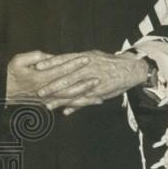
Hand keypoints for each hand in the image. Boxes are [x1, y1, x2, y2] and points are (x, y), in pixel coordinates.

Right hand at [6, 50, 96, 104]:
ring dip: (85, 98)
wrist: (2, 93)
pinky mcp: (48, 104)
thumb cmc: (10, 75)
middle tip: (99, 78)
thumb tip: (50, 56)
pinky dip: (78, 106)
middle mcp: (46, 90)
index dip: (74, 63)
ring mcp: (48, 99)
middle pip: (69, 87)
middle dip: (85, 83)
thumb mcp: (18, 61)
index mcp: (39, 77)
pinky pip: (65, 106)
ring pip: (69, 99)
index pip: (60, 69)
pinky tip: (89, 104)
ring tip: (100, 96)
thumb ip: (34, 57)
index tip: (86, 58)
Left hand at [33, 50, 147, 113]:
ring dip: (60, 99)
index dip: (50, 62)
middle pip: (67, 77)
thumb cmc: (108, 62)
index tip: (36, 66)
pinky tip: (65, 112)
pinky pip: (85, 100)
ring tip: (47, 106)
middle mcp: (88, 67)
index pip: (64, 59)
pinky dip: (75, 106)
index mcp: (85, 57)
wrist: (131, 68)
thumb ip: (74, 60)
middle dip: (52, 85)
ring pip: (74, 90)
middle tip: (38, 92)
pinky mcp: (100, 90)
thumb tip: (56, 60)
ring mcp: (94, 80)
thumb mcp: (92, 56)